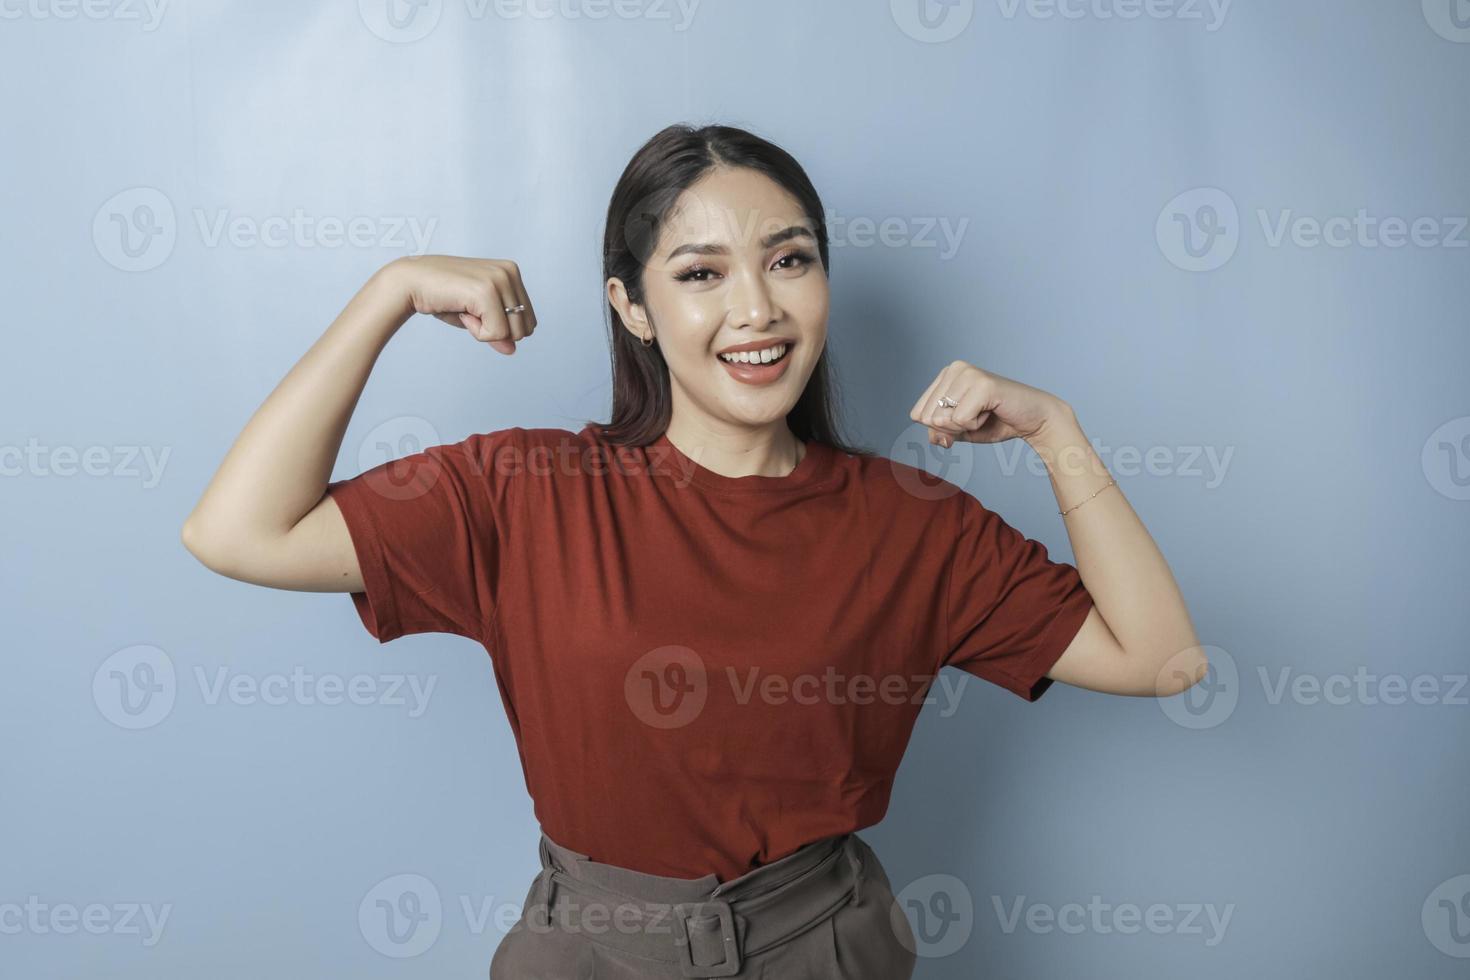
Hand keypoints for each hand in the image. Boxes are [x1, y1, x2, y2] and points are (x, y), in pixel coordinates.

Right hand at [384, 255, 537, 354]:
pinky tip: (461, 311)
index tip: (475, 309)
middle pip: (525, 328)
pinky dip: (476, 332)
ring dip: (485, 331)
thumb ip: (499, 331)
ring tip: (464, 309)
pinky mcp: (487, 291)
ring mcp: (500, 279)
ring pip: (513, 332)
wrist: (410, 282)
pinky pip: (496, 333)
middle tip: (469, 311)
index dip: (500, 326)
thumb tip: (513, 350)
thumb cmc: (442, 296)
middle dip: (496, 330)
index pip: (527, 320)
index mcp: (512, 272)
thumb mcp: (477, 316)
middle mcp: (510, 272)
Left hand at [909, 360, 1069, 446]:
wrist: (1033, 420)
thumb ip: (938, 432)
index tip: (966, 417)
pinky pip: (961, 420)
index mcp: (944, 376)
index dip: (940, 428)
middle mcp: (954, 368)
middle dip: (952, 427)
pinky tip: (992, 411)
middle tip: (978, 415)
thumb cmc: (995, 422)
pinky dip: (976, 425)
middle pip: (927, 418)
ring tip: (985, 412)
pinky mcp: (982, 384)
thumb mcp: (958, 431)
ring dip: (965, 426)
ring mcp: (968, 373)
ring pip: (943, 419)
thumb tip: (934, 434)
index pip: (917, 414)